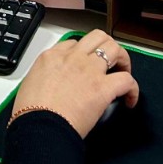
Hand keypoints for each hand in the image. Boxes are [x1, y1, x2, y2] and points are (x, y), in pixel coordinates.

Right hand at [10, 30, 138, 137]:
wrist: (39, 126)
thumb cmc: (31, 113)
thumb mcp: (30, 85)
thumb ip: (44, 78)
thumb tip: (50, 86)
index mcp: (52, 57)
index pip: (74, 44)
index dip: (84, 53)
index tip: (87, 65)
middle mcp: (72, 58)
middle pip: (97, 37)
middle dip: (107, 47)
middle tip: (111, 62)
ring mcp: (89, 70)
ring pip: (114, 49)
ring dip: (123, 60)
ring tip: (124, 73)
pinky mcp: (103, 88)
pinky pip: (127, 80)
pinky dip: (132, 89)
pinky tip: (130, 99)